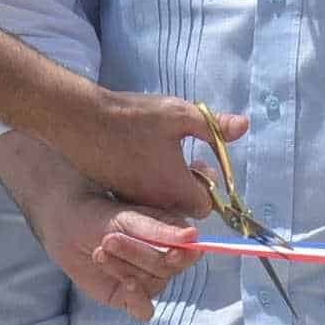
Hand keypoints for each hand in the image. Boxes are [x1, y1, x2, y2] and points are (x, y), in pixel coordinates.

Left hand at [38, 184, 202, 320]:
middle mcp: (164, 263)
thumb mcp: (130, 219)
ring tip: (100, 251)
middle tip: (109, 239)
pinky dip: (137, 299)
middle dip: (137, 254)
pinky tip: (126, 285)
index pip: (190, 252)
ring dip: (123, 268)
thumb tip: (193, 236)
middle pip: (165, 269)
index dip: (184, 255)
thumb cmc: (102, 217)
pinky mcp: (130, 299)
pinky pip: (144, 310)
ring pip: (150, 285)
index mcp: (172, 239)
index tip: (172, 252)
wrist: (70, 229)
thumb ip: (160, 231)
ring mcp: (148, 282)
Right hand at [68, 89, 249, 223]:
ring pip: (161, 204)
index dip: (208, 187)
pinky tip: (142, 157)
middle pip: (183, 209)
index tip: (200, 164)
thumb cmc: (132, 117)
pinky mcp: (116, 192)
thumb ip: (215, 126)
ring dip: (169, 186)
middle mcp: (154, 202)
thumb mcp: (180, 114)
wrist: (80, 120)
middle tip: (187, 159)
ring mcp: (132, 200)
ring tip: (165, 155)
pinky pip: (141, 198)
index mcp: (175, 188)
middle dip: (190, 188)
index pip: (205, 206)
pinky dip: (148, 183)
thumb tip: (244, 126)